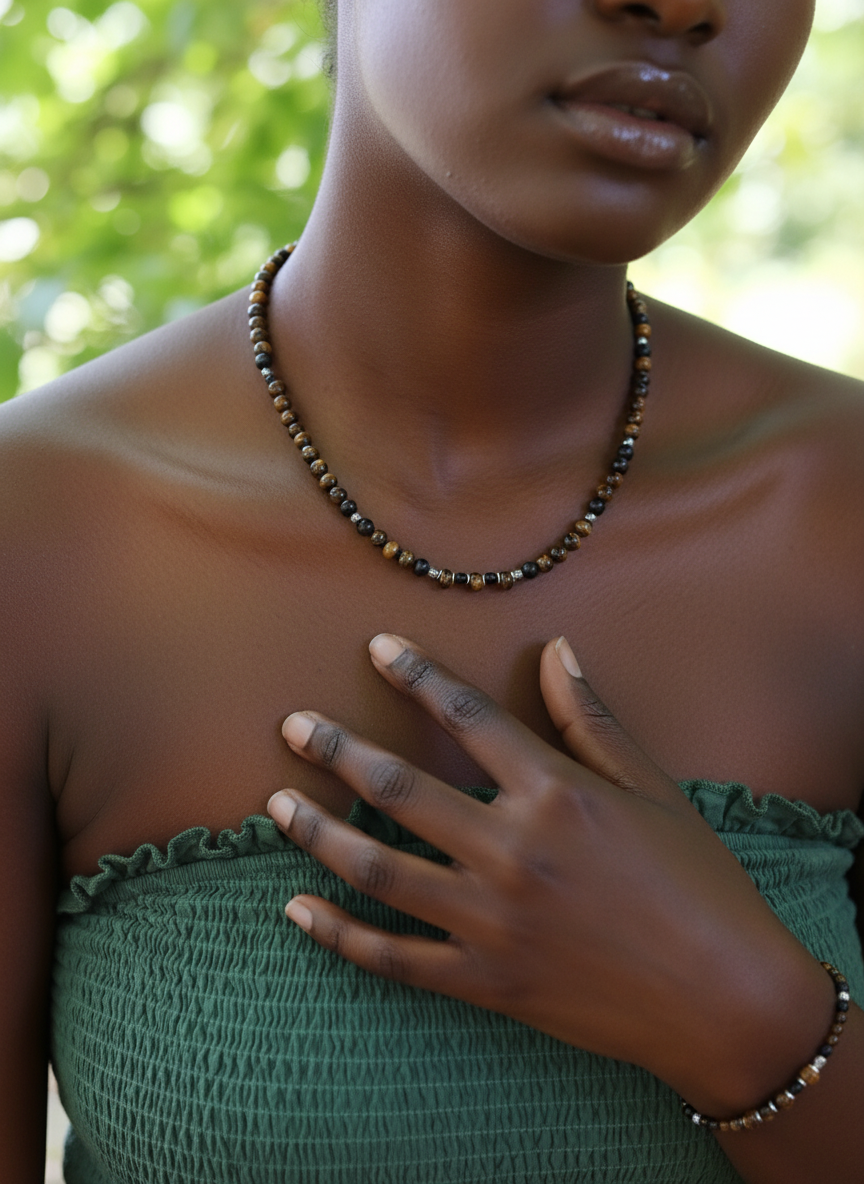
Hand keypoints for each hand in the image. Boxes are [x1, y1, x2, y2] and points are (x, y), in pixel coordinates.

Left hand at [268, 634, 831, 1115]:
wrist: (725, 1001)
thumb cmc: (697, 884)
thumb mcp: (653, 789)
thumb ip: (593, 719)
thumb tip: (558, 650)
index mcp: (555, 794)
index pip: (469, 719)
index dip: (418, 677)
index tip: (376, 647)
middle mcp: (511, 852)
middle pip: (401, 792)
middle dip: (337, 752)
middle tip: (292, 727)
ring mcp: (491, 923)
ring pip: (380, 872)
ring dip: (319, 835)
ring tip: (276, 806)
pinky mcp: (485, 982)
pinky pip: (394, 958)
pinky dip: (339, 936)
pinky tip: (297, 910)